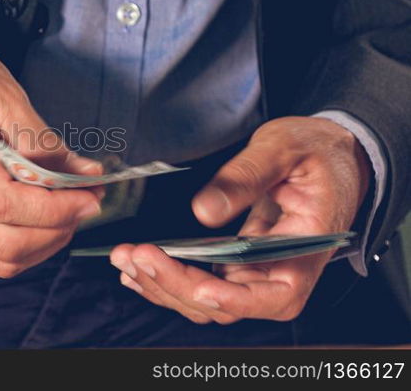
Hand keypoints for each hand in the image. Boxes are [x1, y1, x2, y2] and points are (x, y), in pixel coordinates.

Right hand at [0, 12, 102, 283]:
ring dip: (37, 248)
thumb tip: (83, 172)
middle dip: (56, 231)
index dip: (57, 210)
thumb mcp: (0, 88)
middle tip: (80, 201)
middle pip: (4, 247)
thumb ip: (41, 137)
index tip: (87, 194)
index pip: (7, 206)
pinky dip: (7, 258)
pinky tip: (26, 228)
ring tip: (58, 214)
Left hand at [110, 117, 370, 323]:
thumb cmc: (315, 150)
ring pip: (205, 300)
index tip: (199, 286)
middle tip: (136, 256)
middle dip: (176, 285)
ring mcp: (255, 271)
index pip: (275, 296)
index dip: (235, 299)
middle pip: (226, 303)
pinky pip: (199, 283)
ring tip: (125, 259)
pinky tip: (136, 268)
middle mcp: (280, 271)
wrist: (328, 153)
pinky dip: (167, 279)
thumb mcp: (283, 149)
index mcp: (306, 250)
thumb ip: (246, 176)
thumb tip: (203, 211)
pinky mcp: (235, 263)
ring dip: (163, 285)